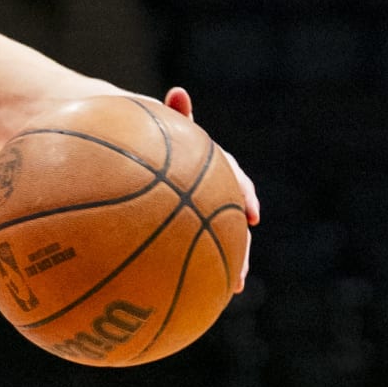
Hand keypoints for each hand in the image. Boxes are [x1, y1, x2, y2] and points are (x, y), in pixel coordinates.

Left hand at [164, 87, 258, 289]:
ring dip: (232, 264)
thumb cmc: (152, 137)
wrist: (135, 151)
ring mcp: (204, 210)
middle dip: (242, 246)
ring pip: (222, 240)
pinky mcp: (192, 226)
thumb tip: (178, 90)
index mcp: (213, 167)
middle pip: (233, 221)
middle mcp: (214, 190)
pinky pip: (200, 250)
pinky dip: (204, 271)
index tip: (252, 216)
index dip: (246, 196)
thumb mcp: (160, 124)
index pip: (235, 179)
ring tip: (233, 287)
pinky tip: (203, 295)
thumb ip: (174, 115)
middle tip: (244, 268)